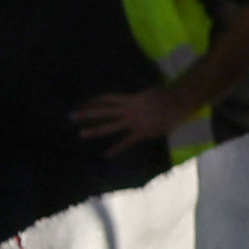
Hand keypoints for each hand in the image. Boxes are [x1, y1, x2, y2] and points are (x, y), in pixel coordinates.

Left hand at [66, 82, 196, 150]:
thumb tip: (136, 96)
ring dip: (95, 130)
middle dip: (87, 114)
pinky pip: (125, 142)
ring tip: (81, 134)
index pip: (106, 99)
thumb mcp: (147, 93)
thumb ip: (137, 97)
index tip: (81, 103)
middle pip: (102, 111)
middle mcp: (126, 110)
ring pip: (109, 126)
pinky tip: (105, 155)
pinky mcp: (139, 133)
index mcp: (128, 100)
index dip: (93, 101)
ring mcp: (131, 122)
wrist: (176, 104)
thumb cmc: (164, 97)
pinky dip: (116, 149)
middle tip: (71, 116)